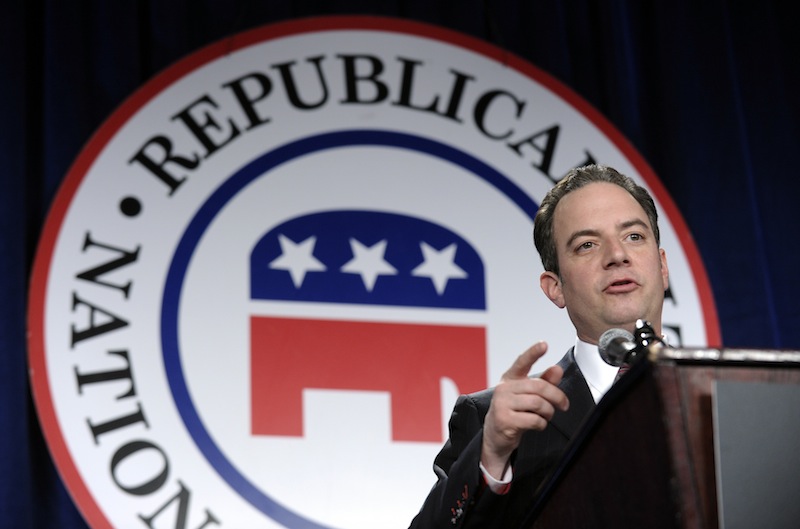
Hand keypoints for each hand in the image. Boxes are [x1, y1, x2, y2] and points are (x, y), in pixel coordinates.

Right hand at [481, 342, 568, 478]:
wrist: (495, 436)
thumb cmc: (514, 412)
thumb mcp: (527, 396)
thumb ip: (543, 382)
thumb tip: (557, 368)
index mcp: (510, 379)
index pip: (522, 362)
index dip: (533, 353)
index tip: (544, 344)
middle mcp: (504, 388)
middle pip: (538, 386)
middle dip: (556, 396)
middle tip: (564, 405)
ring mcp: (502, 404)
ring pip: (538, 403)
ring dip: (549, 412)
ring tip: (548, 415)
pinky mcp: (504, 420)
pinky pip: (534, 419)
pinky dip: (542, 423)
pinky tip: (539, 424)